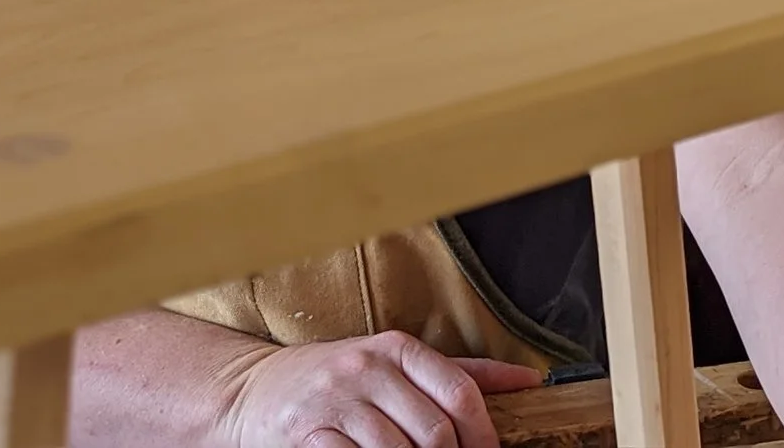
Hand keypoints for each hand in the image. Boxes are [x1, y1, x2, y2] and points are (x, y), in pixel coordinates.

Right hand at [220, 331, 542, 447]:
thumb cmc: (336, 381)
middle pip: (435, 431)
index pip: (460, 392)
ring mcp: (335, 402)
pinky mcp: (307, 435)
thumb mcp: (393, 364)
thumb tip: (531, 380)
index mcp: (396, 348)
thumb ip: (459, 373)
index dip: (484, 435)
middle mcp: (367, 369)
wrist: (252, 392)